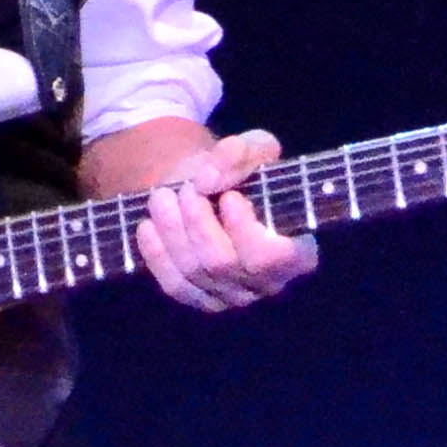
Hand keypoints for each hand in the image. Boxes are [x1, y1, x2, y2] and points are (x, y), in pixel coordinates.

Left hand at [133, 128, 314, 313]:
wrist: (208, 190)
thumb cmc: (243, 172)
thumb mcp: (253, 147)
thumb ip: (241, 152)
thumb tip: (209, 179)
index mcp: (297, 250)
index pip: (279, 258)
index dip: (247, 230)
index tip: (230, 197)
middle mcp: (268, 282)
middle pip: (226, 263)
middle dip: (199, 222)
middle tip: (188, 188)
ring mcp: (233, 296)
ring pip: (196, 271)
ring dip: (174, 230)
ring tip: (162, 196)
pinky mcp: (201, 299)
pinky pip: (175, 284)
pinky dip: (157, 253)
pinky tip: (149, 225)